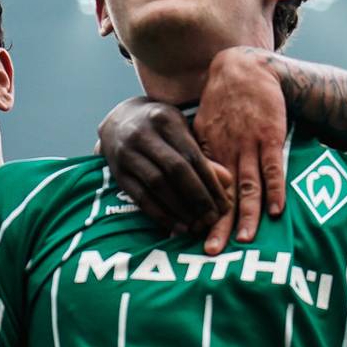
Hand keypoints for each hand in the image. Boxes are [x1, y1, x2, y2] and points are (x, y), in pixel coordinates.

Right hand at [96, 97, 231, 240]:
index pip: (193, 156)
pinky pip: (141, 197)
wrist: (119, 122)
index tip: (224, 204)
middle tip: (213, 218)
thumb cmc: (161, 129)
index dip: (211, 182)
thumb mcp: (182, 132)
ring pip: (157, 185)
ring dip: (180, 209)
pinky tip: (177, 226)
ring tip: (197, 225)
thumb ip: (203, 155)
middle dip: (198, 197)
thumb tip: (228, 182)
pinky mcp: (118, 173)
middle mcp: (143, 135)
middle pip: (176, 170)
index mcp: (165, 120)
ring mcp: (127, 154)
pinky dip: (161, 214)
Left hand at [194, 47, 289, 251]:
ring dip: (246, 215)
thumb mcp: (200, 124)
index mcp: (208, 151)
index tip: (191, 236)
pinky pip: (274, 168)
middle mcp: (227, 152)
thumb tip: (188, 177)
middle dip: (217, 225)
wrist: (244, 67)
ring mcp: (250, 146)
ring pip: (247, 186)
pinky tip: (276, 211)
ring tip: (244, 240)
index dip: (198, 213)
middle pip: (222, 196)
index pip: (202, 190)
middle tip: (211, 251)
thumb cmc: (222, 98)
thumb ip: (199, 152)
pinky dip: (275, 190)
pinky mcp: (271, 138)